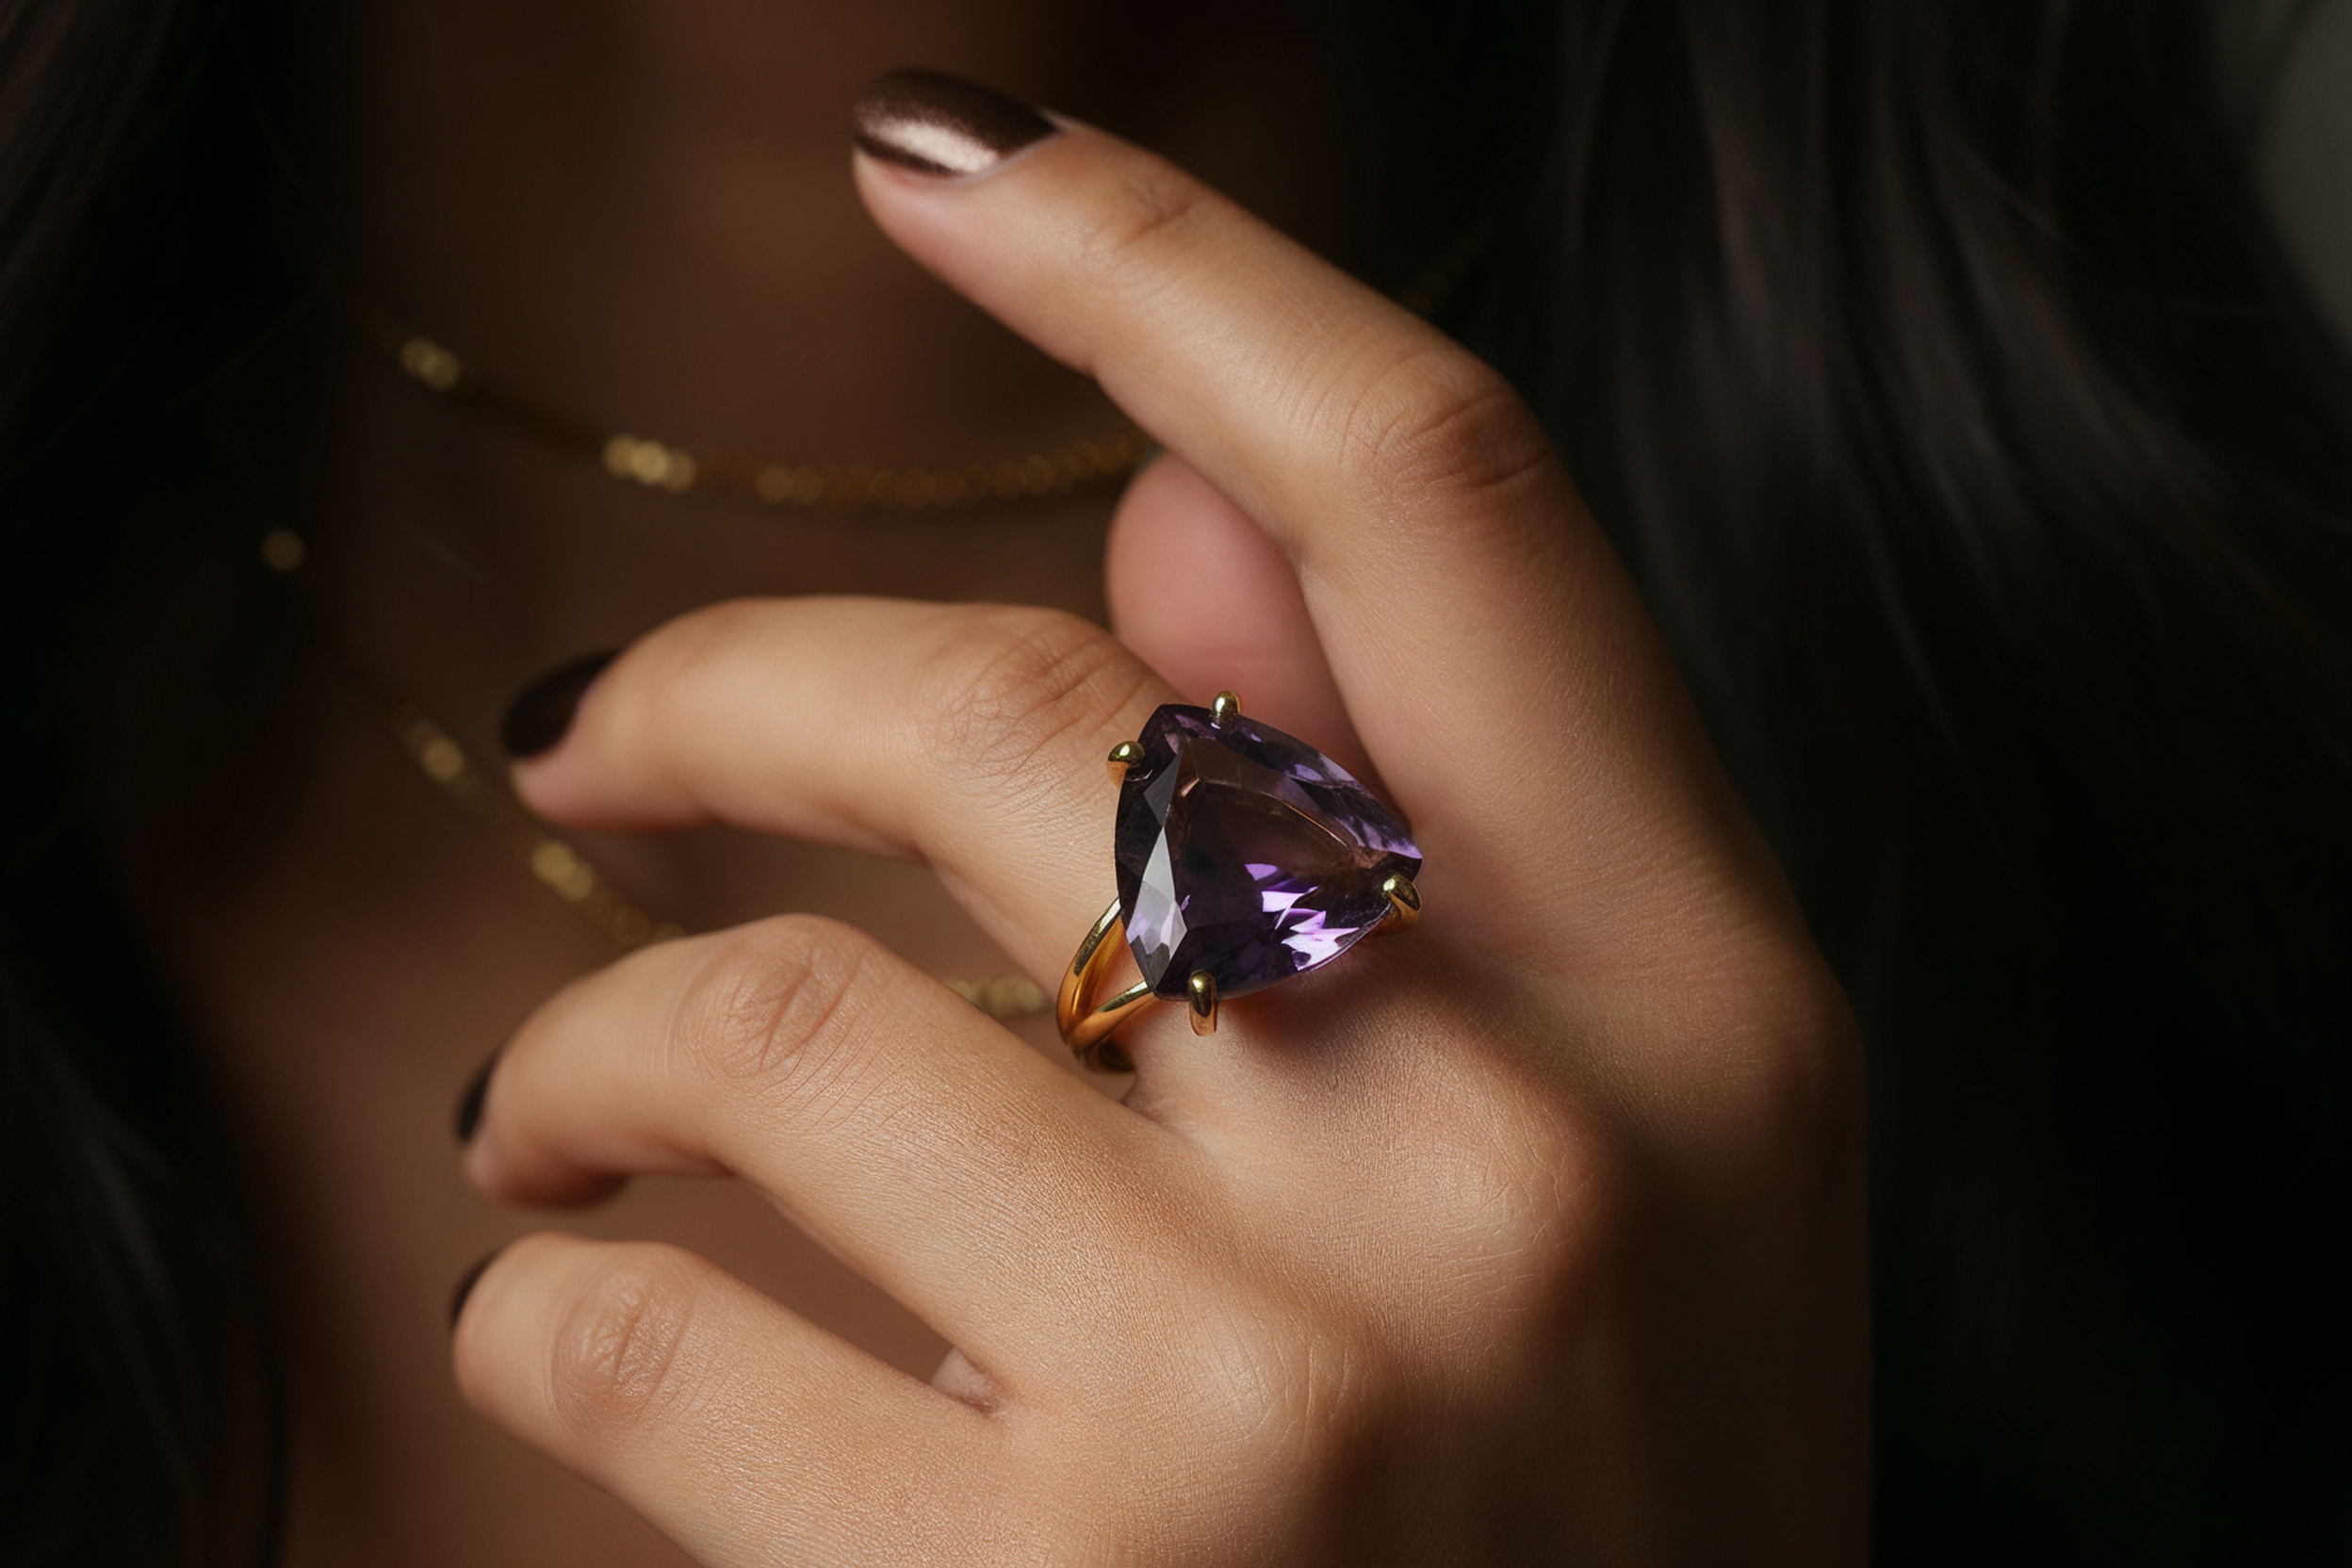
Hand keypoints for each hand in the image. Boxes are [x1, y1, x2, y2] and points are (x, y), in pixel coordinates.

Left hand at [452, 95, 1868, 1565]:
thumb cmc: (1626, 1522)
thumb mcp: (1663, 1159)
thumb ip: (1443, 810)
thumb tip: (1184, 508)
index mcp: (1700, 993)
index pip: (1438, 490)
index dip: (1178, 255)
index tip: (954, 162)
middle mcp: (1509, 1139)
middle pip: (1025, 699)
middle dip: (729, 676)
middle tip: (589, 729)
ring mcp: (1289, 1376)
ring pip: (773, 1014)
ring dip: (592, 1040)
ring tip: (560, 1111)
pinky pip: (650, 1332)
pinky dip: (550, 1297)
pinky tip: (585, 1320)